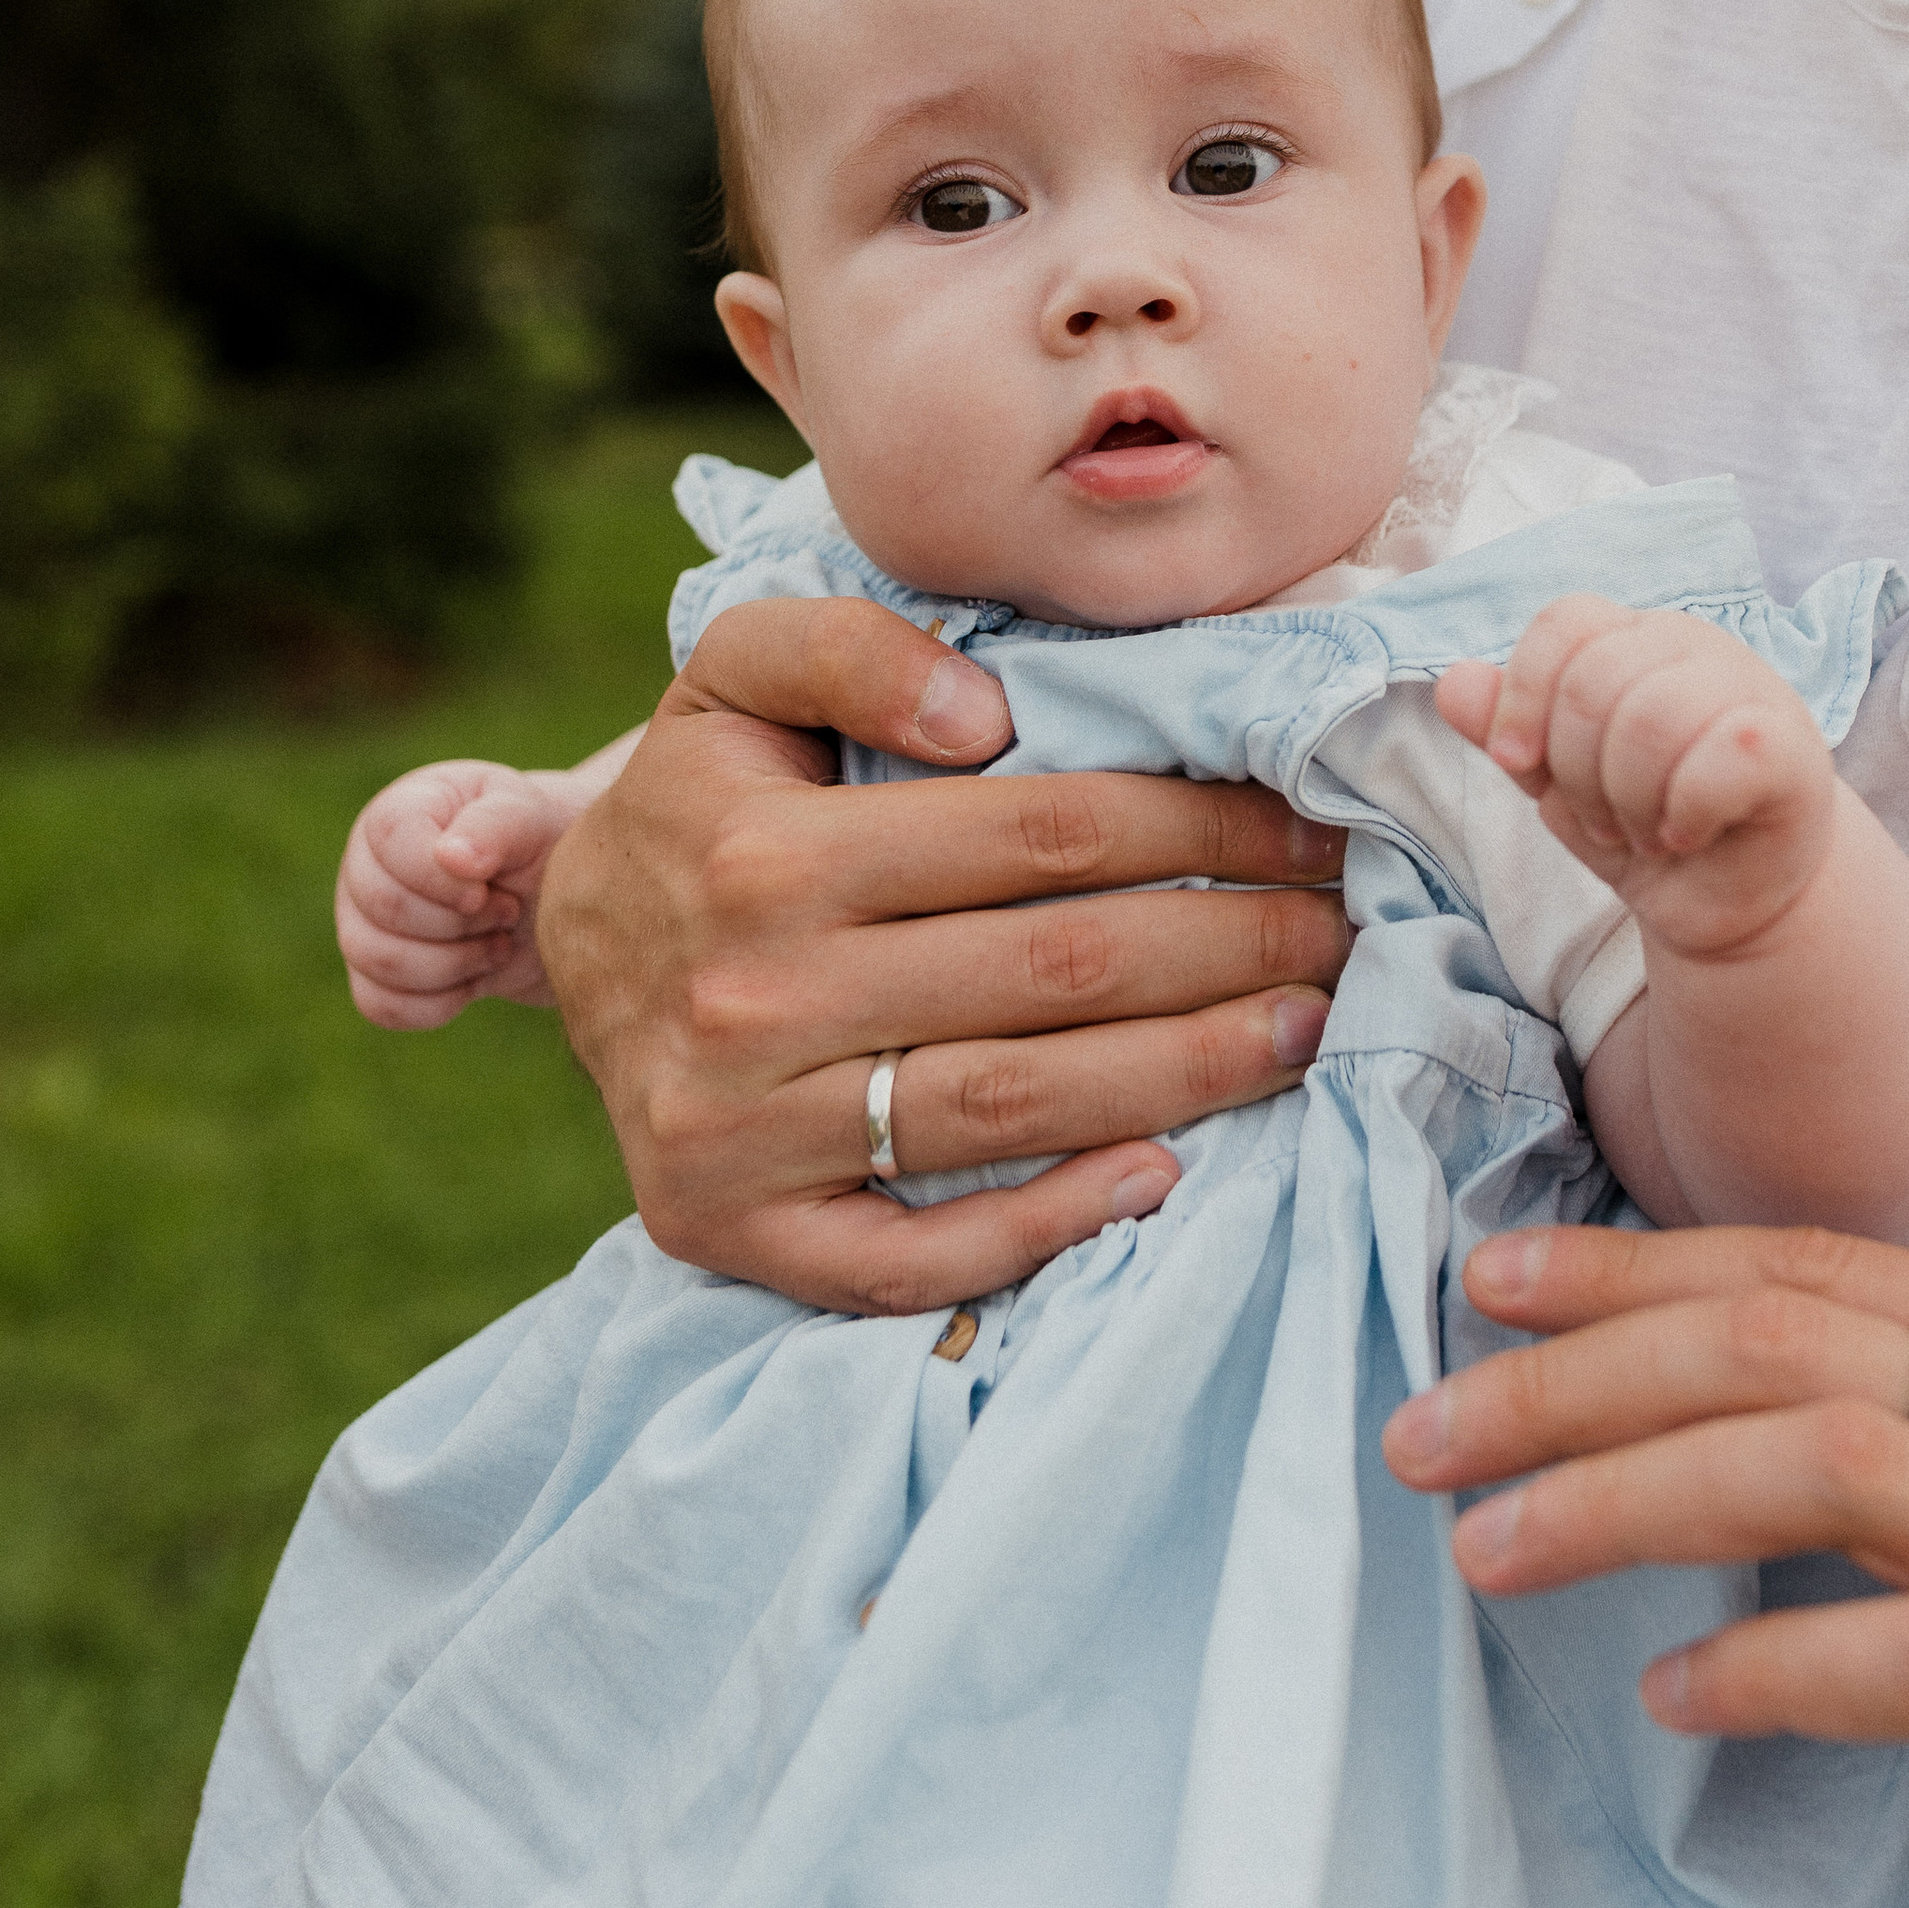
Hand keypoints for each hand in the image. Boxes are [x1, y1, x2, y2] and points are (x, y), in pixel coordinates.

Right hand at [336, 757, 582, 1026]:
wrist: (552, 898)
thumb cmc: (542, 844)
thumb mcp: (533, 821)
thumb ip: (495, 826)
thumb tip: (449, 856)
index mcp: (402, 809)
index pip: (392, 840)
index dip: (443, 878)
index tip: (489, 886)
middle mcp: (368, 863)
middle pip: (384, 908)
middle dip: (461, 923)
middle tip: (508, 910)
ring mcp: (361, 920)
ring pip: (378, 962)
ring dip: (455, 965)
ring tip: (498, 941)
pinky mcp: (374, 974)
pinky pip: (381, 1005)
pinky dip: (438, 1003)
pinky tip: (476, 976)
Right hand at [535, 594, 1351, 1314]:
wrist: (563, 944)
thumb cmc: (700, 795)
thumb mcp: (735, 673)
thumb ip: (847, 649)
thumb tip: (986, 716)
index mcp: (766, 852)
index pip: (1041, 834)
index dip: (1197, 827)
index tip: (1307, 822)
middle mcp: (753, 996)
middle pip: (1053, 972)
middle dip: (1230, 947)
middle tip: (1345, 930)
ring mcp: (742, 1131)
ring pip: (1011, 1106)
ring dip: (1186, 1074)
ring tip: (1305, 1030)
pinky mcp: (736, 1232)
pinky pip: (912, 1258)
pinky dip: (1044, 1226)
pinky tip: (1162, 1178)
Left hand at [1383, 1224, 1908, 1907]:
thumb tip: (1817, 1414)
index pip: (1823, 1267)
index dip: (1643, 1268)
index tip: (1498, 1279)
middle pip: (1786, 1342)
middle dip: (1579, 1372)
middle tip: (1429, 1413)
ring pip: (1820, 1465)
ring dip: (1623, 1497)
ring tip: (1488, 1540)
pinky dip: (1772, 1663)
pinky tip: (1675, 1689)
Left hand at [1439, 596, 1830, 956]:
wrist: (1725, 898)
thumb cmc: (1642, 825)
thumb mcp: (1557, 783)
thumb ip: (1508, 732)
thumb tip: (1453, 684)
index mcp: (1631, 639)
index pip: (1563, 622)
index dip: (1524, 695)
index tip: (1518, 765)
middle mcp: (1692, 645)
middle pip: (1595, 680)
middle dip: (1577, 772)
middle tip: (1606, 818)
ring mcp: (1749, 688)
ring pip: (1652, 718)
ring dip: (1629, 800)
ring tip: (1645, 831)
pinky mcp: (1792, 746)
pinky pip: (1720, 756)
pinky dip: (1684, 812)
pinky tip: (1687, 835)